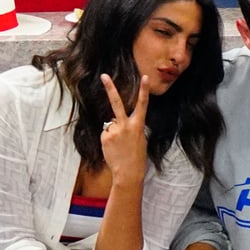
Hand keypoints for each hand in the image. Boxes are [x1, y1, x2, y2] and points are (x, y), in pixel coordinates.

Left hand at [100, 73, 148, 188]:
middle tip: (104, 75)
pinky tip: (114, 149)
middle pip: (117, 103)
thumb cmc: (137, 158)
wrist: (128, 173)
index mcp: (138, 126)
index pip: (142, 105)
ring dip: (113, 133)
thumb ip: (131, 128)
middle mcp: (125, 126)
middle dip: (110, 88)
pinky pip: (106, 134)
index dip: (144, 90)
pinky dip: (108, 140)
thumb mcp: (140, 140)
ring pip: (111, 124)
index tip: (145, 77)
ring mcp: (114, 131)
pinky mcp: (105, 137)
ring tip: (119, 146)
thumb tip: (118, 122)